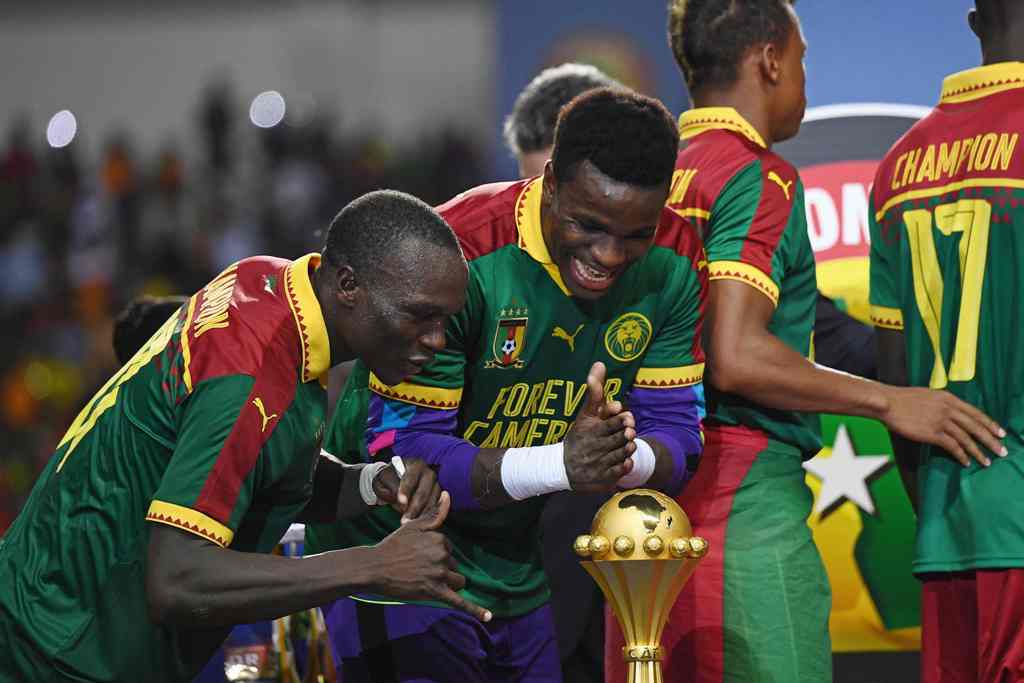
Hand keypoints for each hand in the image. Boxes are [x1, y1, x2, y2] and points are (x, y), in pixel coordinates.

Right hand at [368, 491, 490, 621]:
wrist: (375, 567)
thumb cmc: (393, 546)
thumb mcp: (413, 526)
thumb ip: (434, 514)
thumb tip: (448, 495)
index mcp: (439, 539)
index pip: (448, 549)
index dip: (435, 554)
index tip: (419, 555)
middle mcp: (442, 555)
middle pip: (454, 565)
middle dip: (442, 568)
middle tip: (419, 569)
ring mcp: (439, 574)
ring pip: (458, 581)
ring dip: (449, 582)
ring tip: (428, 581)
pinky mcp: (435, 592)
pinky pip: (459, 602)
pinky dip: (475, 610)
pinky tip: (488, 617)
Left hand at [373, 458, 441, 523]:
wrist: (395, 480)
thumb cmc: (388, 479)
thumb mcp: (383, 479)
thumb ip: (390, 486)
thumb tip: (399, 499)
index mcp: (415, 464)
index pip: (411, 477)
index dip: (406, 490)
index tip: (401, 502)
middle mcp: (428, 473)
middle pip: (424, 491)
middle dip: (414, 507)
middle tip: (405, 521)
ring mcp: (435, 484)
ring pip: (432, 500)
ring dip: (421, 514)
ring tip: (410, 524)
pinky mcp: (438, 496)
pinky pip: (436, 507)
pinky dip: (428, 516)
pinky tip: (419, 523)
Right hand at [563, 362, 636, 491]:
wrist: (563, 467)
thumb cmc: (579, 436)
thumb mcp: (585, 413)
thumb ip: (595, 390)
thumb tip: (600, 362)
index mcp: (590, 430)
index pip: (615, 423)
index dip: (624, 420)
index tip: (626, 420)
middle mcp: (594, 448)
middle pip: (623, 438)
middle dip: (628, 434)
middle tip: (627, 433)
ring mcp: (599, 464)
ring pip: (625, 453)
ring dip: (628, 448)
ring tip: (623, 444)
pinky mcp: (603, 479)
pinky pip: (623, 470)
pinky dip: (626, 464)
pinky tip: (620, 459)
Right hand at [881, 386, 1005, 466]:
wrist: (888, 402)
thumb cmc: (903, 399)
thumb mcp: (928, 395)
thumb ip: (942, 403)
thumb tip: (951, 412)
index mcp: (949, 398)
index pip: (975, 412)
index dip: (990, 424)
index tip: (1001, 433)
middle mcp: (948, 409)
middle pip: (975, 426)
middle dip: (991, 440)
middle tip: (1002, 451)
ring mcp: (940, 421)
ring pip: (966, 438)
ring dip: (978, 452)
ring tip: (987, 462)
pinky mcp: (932, 433)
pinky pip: (952, 446)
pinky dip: (961, 455)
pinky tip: (966, 462)